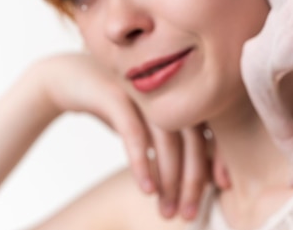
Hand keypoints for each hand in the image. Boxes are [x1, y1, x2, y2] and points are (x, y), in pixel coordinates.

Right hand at [37, 52, 228, 219]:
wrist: (69, 77)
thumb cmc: (120, 106)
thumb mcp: (151, 121)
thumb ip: (176, 138)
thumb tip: (203, 173)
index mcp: (184, 92)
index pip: (213, 127)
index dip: (220, 156)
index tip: (223, 186)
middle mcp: (171, 88)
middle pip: (193, 138)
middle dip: (193, 180)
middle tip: (188, 215)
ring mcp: (146, 89)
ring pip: (168, 140)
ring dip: (169, 180)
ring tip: (167, 211)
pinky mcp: (118, 94)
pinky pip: (135, 134)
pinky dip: (142, 163)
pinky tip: (147, 190)